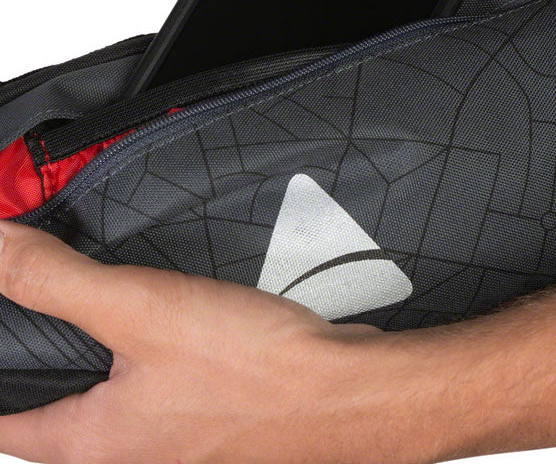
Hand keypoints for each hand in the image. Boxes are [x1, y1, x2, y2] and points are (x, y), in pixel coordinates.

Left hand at [0, 221, 464, 462]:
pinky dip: (162, 353)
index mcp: (92, 443)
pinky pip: (171, 387)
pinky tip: (187, 317)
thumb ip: (54, 279)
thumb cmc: (257, 372)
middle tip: (60, 299)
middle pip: (62, 408)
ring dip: (114, 352)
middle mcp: (131, 454)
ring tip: (122, 303)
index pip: (4, 419)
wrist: (350, 392)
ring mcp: (179, 442)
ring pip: (122, 395)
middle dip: (54, 354)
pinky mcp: (220, 420)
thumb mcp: (139, 308)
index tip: (4, 327)